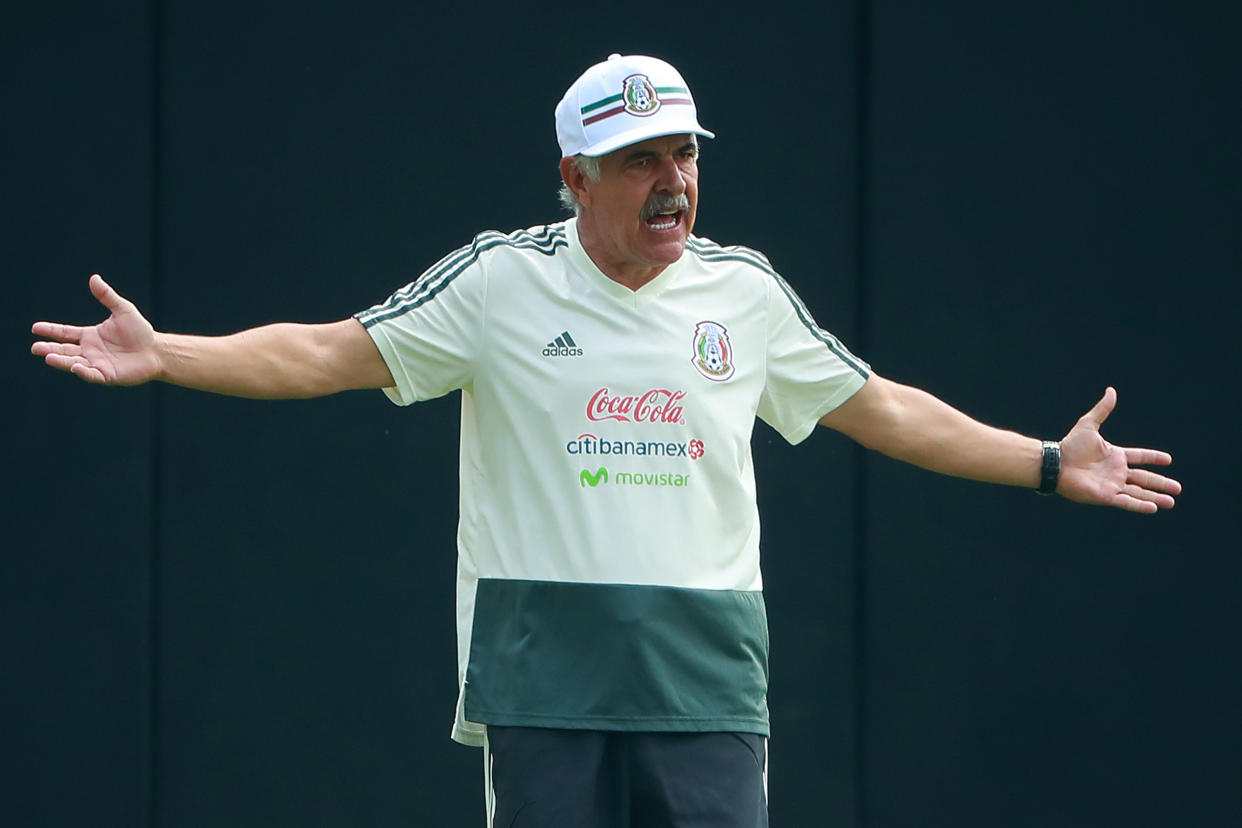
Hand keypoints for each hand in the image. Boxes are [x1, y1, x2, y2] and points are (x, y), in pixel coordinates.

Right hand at [31, 274, 161, 384]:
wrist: (156, 350)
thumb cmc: (140, 331)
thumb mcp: (122, 310)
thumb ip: (107, 296)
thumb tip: (94, 278)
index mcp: (90, 336)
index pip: (65, 333)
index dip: (50, 330)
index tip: (35, 328)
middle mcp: (90, 351)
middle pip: (65, 350)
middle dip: (49, 349)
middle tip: (35, 348)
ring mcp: (97, 364)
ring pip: (74, 363)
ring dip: (61, 361)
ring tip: (47, 357)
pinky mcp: (107, 375)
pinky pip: (92, 374)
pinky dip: (82, 372)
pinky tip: (75, 367)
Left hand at [1056, 387, 1180, 512]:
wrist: (1056, 463)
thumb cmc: (1070, 445)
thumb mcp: (1088, 424)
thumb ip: (1102, 409)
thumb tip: (1111, 390)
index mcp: (1115, 455)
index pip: (1139, 457)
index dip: (1153, 458)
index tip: (1168, 459)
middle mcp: (1116, 471)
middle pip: (1144, 478)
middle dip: (1161, 483)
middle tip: (1178, 488)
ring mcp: (1112, 484)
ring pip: (1139, 492)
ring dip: (1155, 497)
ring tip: (1171, 501)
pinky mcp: (1106, 496)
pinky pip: (1127, 501)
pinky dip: (1140, 505)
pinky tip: (1154, 508)